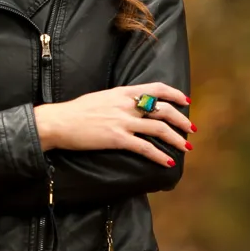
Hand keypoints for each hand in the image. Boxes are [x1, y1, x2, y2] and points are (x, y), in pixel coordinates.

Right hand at [34, 82, 193, 166]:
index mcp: (123, 92)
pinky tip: (167, 162)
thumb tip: (132, 105)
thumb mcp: (102, 98)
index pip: (156, 88)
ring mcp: (122, 122)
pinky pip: (144, 147)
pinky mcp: (117, 139)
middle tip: (191, 129)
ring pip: (158, 129)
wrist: (58, 122)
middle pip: (163, 109)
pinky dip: (159, 155)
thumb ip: (119, 100)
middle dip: (181, 120)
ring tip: (186, 147)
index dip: (174, 94)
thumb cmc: (76, 111)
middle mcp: (126, 104)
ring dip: (176, 139)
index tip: (185, 101)